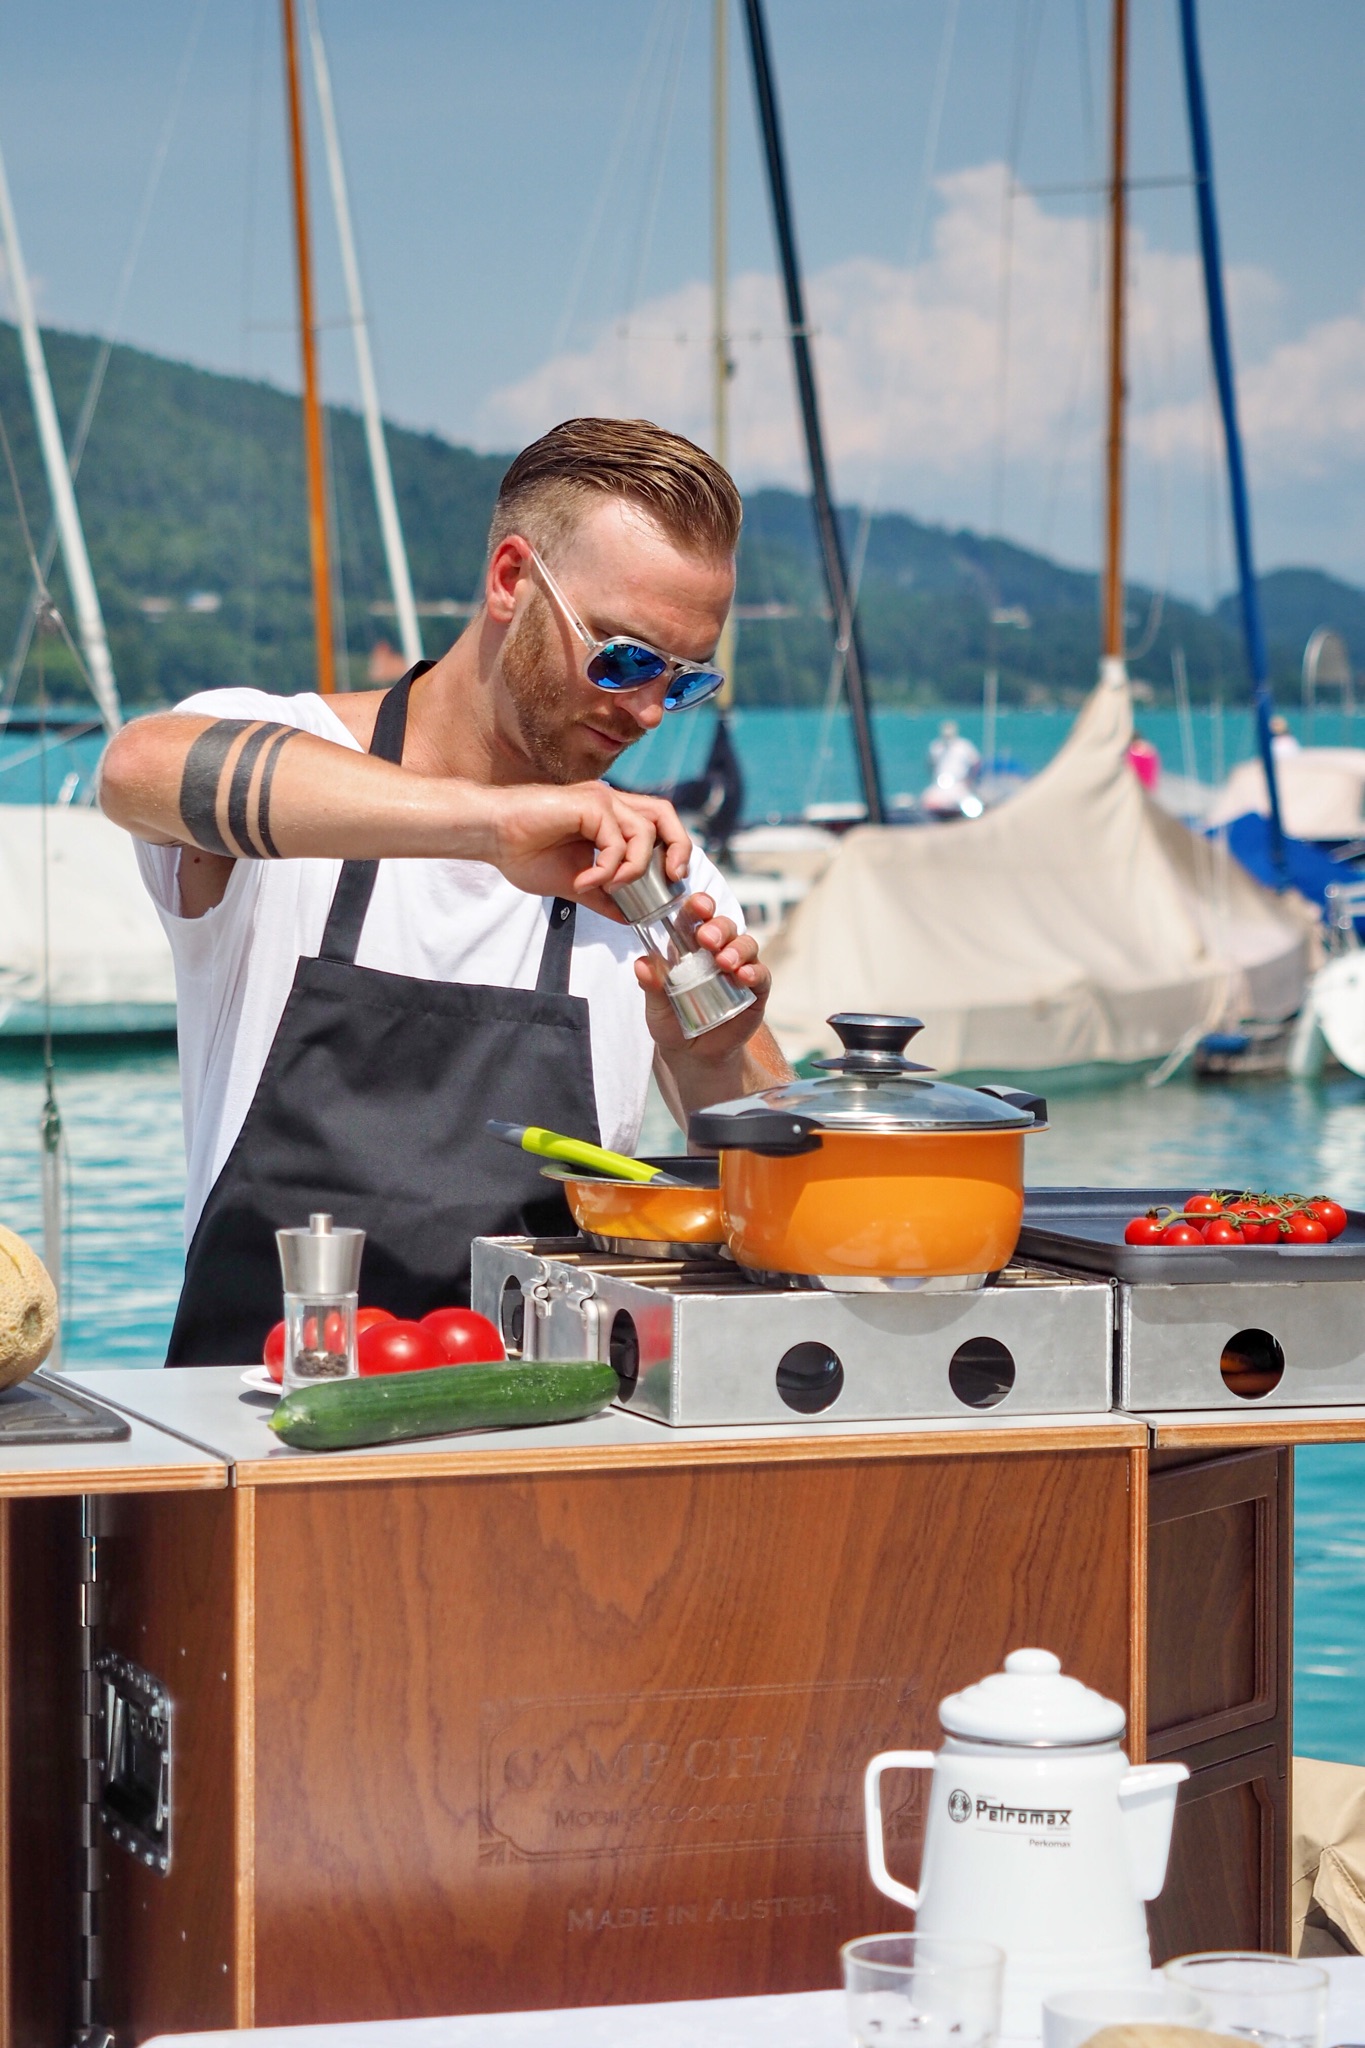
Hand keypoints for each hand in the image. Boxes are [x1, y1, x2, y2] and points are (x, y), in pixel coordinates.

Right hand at [463, 781, 689, 915]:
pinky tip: (583, 882)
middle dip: (677, 847)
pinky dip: (606, 869)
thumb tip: (628, 917)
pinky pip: (615, 840)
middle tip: (670, 878)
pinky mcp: (588, 803)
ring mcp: (600, 800)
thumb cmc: (522, 852)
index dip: (673, 849)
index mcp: (609, 817)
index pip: (657, 824)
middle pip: (664, 815)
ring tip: (608, 887)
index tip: (670, 881)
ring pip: (644, 830)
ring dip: (633, 867)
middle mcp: (609, 803)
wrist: (490, 836)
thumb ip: (604, 895)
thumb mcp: (573, 882)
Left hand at [634, 894, 769, 1061]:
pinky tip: (743, 976)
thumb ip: (651, 986)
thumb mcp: (656, 1007)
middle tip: (707, 939)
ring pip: (746, 945)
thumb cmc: (673, 1023)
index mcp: (690, 947)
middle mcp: (717, 952)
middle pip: (724, 926)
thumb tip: (642, 964)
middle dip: (718, 927)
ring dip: (737, 949)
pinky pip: (761, 974)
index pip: (696, 917)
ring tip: (724, 962)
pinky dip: (754, 971)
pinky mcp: (755, 990)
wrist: (694, 1056)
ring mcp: (738, 969)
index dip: (699, 906)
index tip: (697, 905)